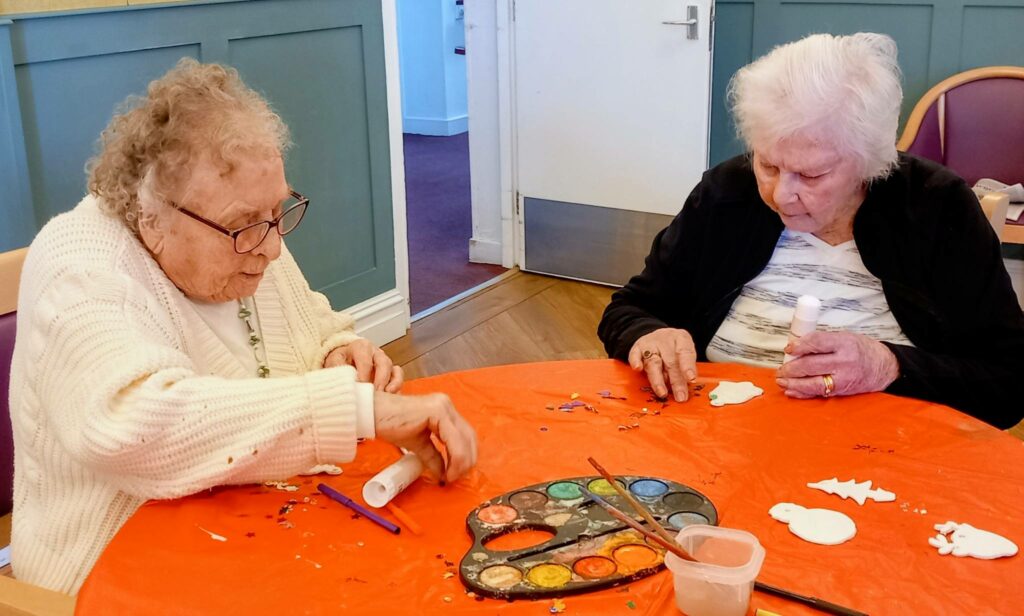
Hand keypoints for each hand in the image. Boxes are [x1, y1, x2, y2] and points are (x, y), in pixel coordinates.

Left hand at [324, 339, 403, 392]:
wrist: (343, 362)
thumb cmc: (340, 361)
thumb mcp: (334, 361)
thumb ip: (337, 368)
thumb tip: (342, 380)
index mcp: (361, 347)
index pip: (365, 359)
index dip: (363, 374)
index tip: (360, 386)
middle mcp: (376, 353)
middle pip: (383, 363)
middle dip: (380, 379)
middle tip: (376, 392)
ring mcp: (385, 362)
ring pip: (394, 370)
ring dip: (391, 383)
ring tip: (386, 395)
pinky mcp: (390, 372)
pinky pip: (398, 377)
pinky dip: (397, 386)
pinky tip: (390, 395)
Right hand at [372, 391, 477, 482]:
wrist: (374, 415)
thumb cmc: (391, 426)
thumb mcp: (418, 445)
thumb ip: (433, 457)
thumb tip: (443, 475)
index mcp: (444, 411)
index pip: (465, 435)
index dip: (466, 456)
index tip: (456, 474)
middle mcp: (446, 406)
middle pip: (469, 436)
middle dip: (467, 460)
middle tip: (456, 477)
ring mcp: (443, 407)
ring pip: (464, 438)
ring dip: (461, 462)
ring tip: (451, 476)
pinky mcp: (437, 411)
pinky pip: (453, 438)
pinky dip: (454, 457)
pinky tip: (447, 470)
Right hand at [627, 328, 697, 401]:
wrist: (659, 336)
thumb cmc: (675, 348)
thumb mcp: (686, 353)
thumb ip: (686, 367)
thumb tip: (686, 388)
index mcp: (681, 339)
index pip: (685, 352)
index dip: (688, 366)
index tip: (691, 379)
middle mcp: (665, 340)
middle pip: (670, 362)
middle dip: (676, 381)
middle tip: (680, 397)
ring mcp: (650, 344)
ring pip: (653, 362)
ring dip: (658, 379)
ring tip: (662, 393)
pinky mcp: (637, 348)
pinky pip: (635, 355)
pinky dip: (635, 361)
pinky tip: (637, 368)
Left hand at [776, 331, 899, 397]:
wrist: (884, 366)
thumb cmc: (860, 350)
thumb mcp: (844, 338)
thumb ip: (822, 342)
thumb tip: (796, 347)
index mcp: (844, 343)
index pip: (816, 342)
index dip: (799, 346)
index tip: (789, 349)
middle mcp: (844, 361)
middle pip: (811, 365)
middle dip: (791, 368)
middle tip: (781, 368)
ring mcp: (843, 378)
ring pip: (812, 383)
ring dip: (793, 382)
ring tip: (781, 380)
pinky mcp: (841, 390)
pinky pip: (818, 393)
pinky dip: (802, 393)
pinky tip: (791, 390)